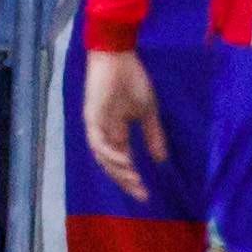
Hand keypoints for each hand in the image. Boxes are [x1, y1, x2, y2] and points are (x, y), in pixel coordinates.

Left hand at [82, 48, 166, 203]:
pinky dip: (109, 154)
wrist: (119, 56)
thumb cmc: (131, 80)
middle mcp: (104, 133)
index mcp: (116, 131)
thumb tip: (161, 160)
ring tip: (134, 181)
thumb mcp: (147, 112)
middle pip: (111, 164)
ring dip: (118, 171)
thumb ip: (153, 135)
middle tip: (141, 195)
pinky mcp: (91, 117)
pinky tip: (124, 162)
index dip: (132, 178)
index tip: (146, 194)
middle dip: (125, 181)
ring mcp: (96, 126)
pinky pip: (97, 142)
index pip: (122, 161)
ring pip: (103, 157)